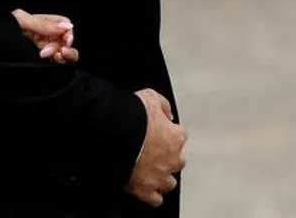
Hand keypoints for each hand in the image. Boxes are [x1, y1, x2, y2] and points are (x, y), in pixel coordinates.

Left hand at [11, 8, 78, 63]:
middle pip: (64, 38)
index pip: (62, 23)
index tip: (66, 38)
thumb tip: (67, 26)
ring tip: (57, 56)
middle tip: (54, 51)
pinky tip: (56, 60)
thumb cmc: (2, 30)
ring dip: (65, 53)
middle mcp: (44, 36)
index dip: (66, 30)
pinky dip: (62, 60)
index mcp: (40, 23)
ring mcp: (44, 50)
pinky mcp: (42, 63)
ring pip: (65, 50)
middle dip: (62, 43)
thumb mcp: (21, 21)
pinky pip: (59, 61)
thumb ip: (43, 24)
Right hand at [126, 89, 186, 206]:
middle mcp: (172, 159)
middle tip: (155, 153)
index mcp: (176, 136)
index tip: (159, 133)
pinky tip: (147, 189)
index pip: (180, 136)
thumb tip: (167, 112)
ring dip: (163, 177)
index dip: (169, 134)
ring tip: (153, 172)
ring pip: (169, 183)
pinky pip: (155, 199)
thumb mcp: (151, 97)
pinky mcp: (145, 190)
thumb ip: (163, 105)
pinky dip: (152, 195)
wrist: (115, 134)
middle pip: (178, 161)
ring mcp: (159, 176)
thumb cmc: (132, 116)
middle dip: (169, 158)